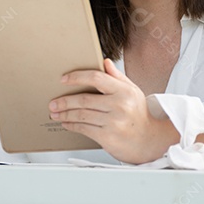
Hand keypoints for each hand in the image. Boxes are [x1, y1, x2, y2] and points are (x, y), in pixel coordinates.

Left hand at [49, 59, 179, 163]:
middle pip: (84, 99)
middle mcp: (120, 105)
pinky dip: (72, 125)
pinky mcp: (108, 137)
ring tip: (55, 113)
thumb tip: (104, 62)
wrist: (149, 141)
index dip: (77, 77)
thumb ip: (117, 77)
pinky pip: (84, 128)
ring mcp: (114, 122)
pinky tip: (66, 123)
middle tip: (53, 102)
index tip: (64, 79)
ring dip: (64, 114)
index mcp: (124, 91)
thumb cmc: (139, 115)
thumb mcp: (132, 92)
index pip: (96, 78)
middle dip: (64, 101)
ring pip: (81, 115)